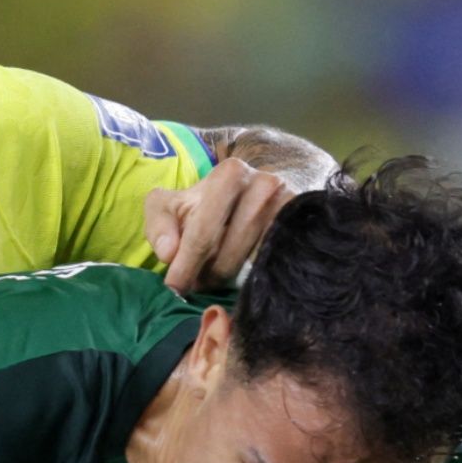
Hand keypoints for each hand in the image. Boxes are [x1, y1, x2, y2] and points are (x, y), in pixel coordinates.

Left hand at [144, 156, 293, 293]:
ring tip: (212, 274)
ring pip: (248, 266)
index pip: (202, 235)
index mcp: (230, 174)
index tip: (174, 288)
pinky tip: (239, 275)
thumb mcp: (168, 206)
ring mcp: (289, 208)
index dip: (185, 267)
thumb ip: (158, 225)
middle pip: (226, 256)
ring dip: (225, 278)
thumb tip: (168, 254)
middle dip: (205, 276)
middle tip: (194, 284)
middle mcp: (266, 185)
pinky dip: (252, 276)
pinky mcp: (303, 228)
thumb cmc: (202, 204)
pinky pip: (271, 265)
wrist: (252, 193)